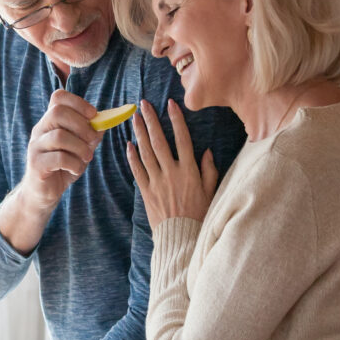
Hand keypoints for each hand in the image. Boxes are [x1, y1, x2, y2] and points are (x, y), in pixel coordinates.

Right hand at [19, 90, 102, 213]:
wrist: (44, 192)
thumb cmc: (64, 166)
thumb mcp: (81, 147)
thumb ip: (91, 134)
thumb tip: (105, 121)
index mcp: (50, 121)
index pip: (58, 97)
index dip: (78, 102)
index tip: (93, 115)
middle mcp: (40, 130)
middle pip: (57, 112)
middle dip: (82, 125)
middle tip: (93, 140)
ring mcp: (35, 146)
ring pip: (59, 136)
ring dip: (80, 147)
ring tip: (86, 158)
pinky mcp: (36, 164)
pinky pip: (58, 158)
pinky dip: (74, 164)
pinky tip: (76, 170)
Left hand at [126, 98, 217, 225]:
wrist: (182, 236)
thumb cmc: (200, 213)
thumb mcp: (211, 191)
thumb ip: (209, 170)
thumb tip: (207, 150)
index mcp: (190, 170)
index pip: (183, 138)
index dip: (176, 119)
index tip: (170, 104)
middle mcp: (172, 172)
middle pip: (159, 140)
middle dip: (151, 120)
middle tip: (143, 104)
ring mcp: (157, 181)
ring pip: (146, 152)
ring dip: (139, 133)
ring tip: (134, 117)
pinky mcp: (146, 191)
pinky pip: (137, 170)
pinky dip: (132, 156)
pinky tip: (128, 144)